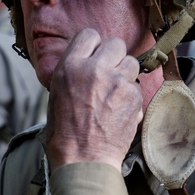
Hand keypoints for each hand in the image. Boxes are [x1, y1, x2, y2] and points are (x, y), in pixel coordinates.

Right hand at [45, 28, 143, 172]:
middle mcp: (94, 69)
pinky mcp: (134, 96)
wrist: (83, 159)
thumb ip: (74, 71)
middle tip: (109, 73)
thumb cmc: (65, 132)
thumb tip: (88, 61)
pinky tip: (120, 110)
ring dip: (125, 75)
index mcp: (70, 66)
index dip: (94, 46)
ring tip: (115, 93)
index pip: (89, 35)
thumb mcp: (57, 93)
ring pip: (131, 62)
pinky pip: (137, 86)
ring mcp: (117, 82)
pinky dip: (131, 96)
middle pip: (115, 43)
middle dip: (114, 57)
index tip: (95, 56)